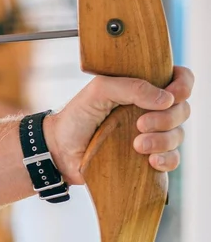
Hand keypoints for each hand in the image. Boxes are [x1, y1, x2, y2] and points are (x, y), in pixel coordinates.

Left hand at [44, 66, 193, 184]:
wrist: (59, 149)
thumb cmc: (76, 116)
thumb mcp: (98, 91)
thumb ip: (130, 87)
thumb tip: (166, 99)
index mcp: (142, 89)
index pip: (179, 80)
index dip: (183, 86)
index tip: (171, 96)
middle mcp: (151, 110)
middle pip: (182, 110)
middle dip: (167, 118)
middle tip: (139, 125)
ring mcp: (151, 134)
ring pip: (178, 135)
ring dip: (163, 141)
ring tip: (137, 145)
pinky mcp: (147, 157)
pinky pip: (172, 159)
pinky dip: (167, 160)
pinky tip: (151, 161)